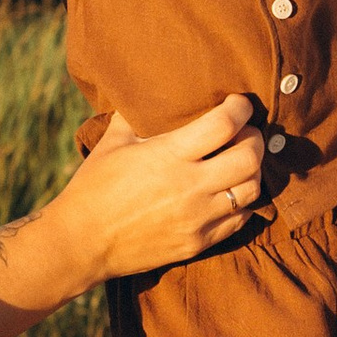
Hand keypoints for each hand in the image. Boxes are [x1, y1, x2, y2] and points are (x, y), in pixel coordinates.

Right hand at [60, 94, 262, 280]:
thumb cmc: (93, 187)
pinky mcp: (198, 243)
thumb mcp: (112, 142)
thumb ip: (136, 115)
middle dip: (254, 139)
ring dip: (252, 171)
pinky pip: (239, 220)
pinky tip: (229, 192)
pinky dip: (241, 202)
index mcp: (169, 155)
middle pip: (250, 158)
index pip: (225, 124)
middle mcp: (190, 186)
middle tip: (246, 132)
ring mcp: (197, 218)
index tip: (238, 103)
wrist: (81, 242)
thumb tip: (147, 94)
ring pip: (252, 190)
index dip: (240, 108)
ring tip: (240, 162)